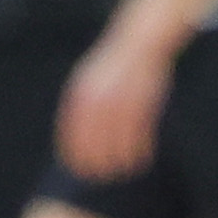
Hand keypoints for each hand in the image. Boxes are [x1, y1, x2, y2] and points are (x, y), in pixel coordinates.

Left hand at [55, 24, 178, 180]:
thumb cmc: (114, 65)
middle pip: (95, 137)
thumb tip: (74, 135)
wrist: (140, 41)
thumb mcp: (91, 78)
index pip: (74, 129)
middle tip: (100, 176)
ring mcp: (123, 97)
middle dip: (97, 160)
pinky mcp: (143, 99)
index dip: (75, 151)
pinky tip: (141, 158)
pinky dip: (140, 147)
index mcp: (83, 91)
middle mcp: (100, 95)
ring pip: (119, 137)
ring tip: (122, 171)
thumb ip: (82, 104)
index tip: (78, 168)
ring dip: (120, 158)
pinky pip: (140, 130)